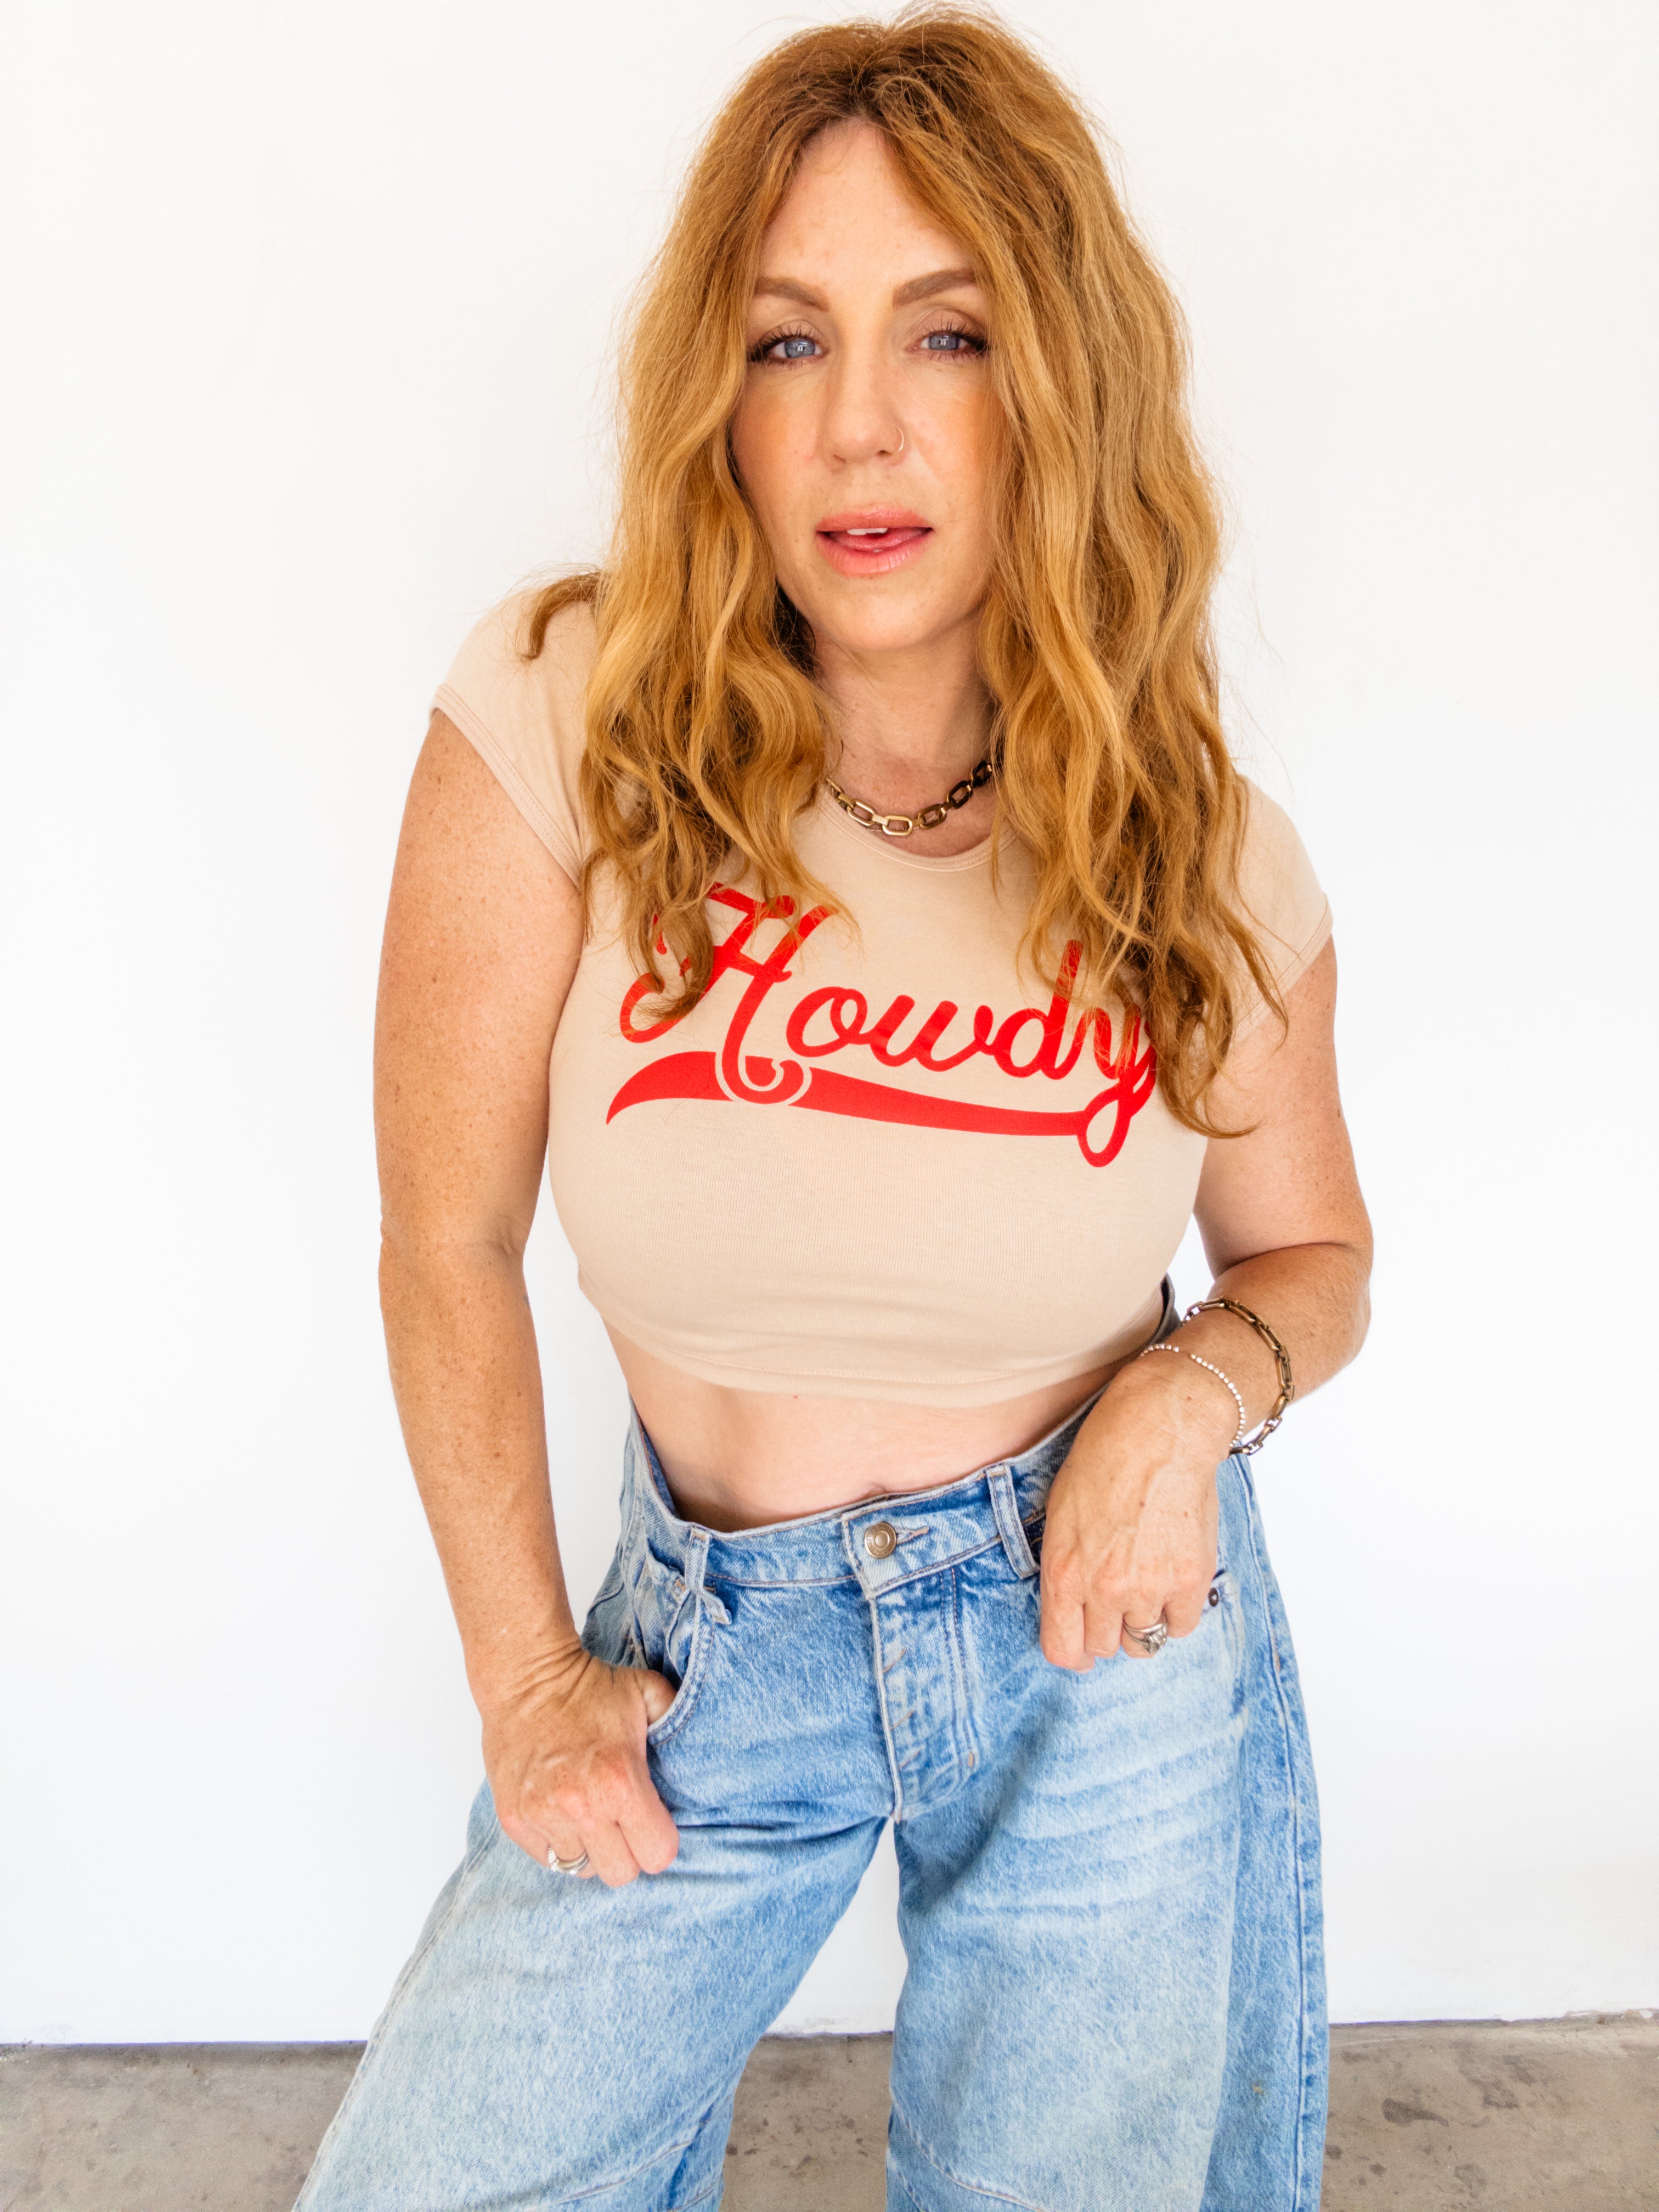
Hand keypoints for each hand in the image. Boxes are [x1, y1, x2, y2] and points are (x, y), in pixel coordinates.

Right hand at [480, 1643, 680, 1886]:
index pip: (657, 1855)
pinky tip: (561, 1809)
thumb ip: (678, 1719)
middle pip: (621, 1873)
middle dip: (628, 1851)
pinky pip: (546, 1857)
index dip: (660, 1840)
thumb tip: (700, 1749)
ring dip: (591, 1847)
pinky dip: (557, 1841)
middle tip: (622, 1821)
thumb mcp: (647, 1693)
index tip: (653, 1821)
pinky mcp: (514, 1818)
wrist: (526, 1675)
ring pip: (581, 1869)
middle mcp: (581, 1805)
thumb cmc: (590, 1686)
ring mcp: (543, 1814)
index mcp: (621, 1781)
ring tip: (590, 1813)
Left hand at [1038, 1356, 1234, 1669]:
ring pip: (1144, 1642)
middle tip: (1115, 1601)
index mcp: (1064, 1573)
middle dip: (1107, 1630)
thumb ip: (1063, 1570)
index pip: (1062, 1649)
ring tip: (1144, 1583)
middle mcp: (1104, 1589)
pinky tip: (1170, 1580)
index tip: (1081, 1642)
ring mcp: (1149, 1588)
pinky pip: (1181, 1626)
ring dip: (1142, 1621)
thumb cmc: (1104, 1460)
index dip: (1072, 1650)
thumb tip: (1071, 1609)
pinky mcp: (1190, 1581)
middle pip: (1104, 1648)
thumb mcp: (1059, 1515)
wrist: (1159, 1430)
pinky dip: (1176, 1611)